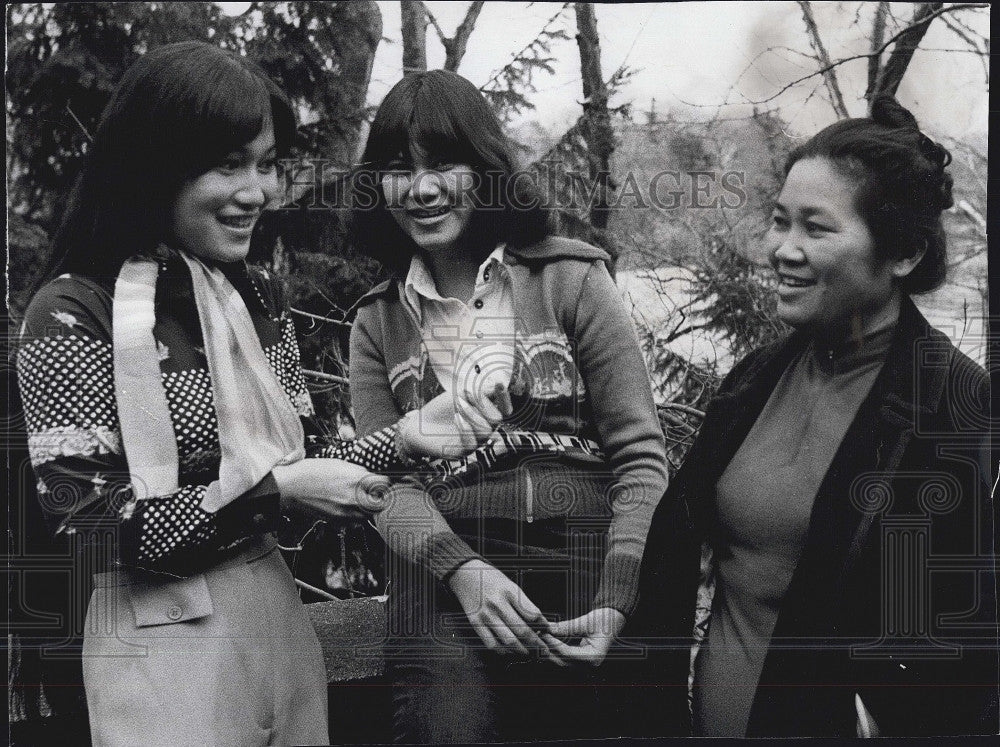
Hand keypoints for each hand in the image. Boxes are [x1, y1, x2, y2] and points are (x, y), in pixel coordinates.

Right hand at [273, 458, 390, 519]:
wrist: (291, 487)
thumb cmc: (312, 472)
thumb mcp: (340, 464)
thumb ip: (359, 473)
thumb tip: (372, 478)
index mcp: (356, 479)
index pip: (384, 485)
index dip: (384, 483)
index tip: (382, 483)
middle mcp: (354, 498)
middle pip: (380, 504)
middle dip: (379, 499)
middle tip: (374, 495)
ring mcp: (346, 512)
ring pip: (369, 516)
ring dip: (367, 509)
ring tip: (358, 501)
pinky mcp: (338, 521)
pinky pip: (355, 522)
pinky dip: (355, 516)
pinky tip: (347, 507)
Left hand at [399, 385, 510, 458]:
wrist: (420, 423)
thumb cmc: (441, 409)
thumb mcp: (459, 395)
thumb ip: (479, 391)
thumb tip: (498, 384)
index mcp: (485, 416)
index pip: (504, 409)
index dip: (505, 398)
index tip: (499, 384)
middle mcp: (483, 430)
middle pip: (496, 419)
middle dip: (482, 405)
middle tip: (466, 395)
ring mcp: (474, 442)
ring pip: (485, 431)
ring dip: (472, 414)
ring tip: (458, 405)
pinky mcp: (462, 452)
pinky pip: (472, 443)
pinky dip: (465, 428)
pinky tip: (457, 418)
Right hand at [448, 559, 557, 660]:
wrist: (465, 574)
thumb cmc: (492, 579)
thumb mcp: (511, 584)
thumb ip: (523, 603)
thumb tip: (539, 623)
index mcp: (510, 591)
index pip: (532, 614)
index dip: (543, 625)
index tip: (547, 630)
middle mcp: (498, 603)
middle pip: (522, 631)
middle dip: (536, 643)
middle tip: (543, 649)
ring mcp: (486, 614)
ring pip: (508, 641)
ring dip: (522, 650)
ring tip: (528, 652)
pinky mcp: (475, 623)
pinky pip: (492, 644)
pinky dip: (503, 651)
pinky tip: (509, 650)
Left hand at [541, 607, 625, 666]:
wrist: (613, 622)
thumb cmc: (604, 621)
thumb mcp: (585, 622)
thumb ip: (566, 627)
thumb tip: (548, 628)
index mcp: (594, 657)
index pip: (568, 654)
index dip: (553, 644)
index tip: (544, 634)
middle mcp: (590, 666)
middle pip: (562, 662)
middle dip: (548, 649)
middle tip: (538, 636)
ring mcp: (585, 667)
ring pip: (561, 663)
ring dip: (550, 652)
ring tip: (541, 639)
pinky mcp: (581, 664)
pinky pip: (564, 661)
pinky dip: (555, 652)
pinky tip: (548, 643)